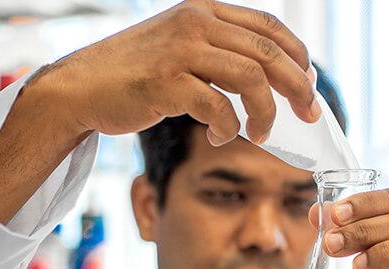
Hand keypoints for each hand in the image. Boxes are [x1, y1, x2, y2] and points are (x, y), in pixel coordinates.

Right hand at [37, 0, 318, 144]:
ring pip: (251, 79)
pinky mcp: (166, 82)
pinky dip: (227, 128)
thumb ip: (216, 50)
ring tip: (260, 134)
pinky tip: (218, 136)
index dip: (298, 57)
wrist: (79, 87)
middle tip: (309, 113)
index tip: (309, 84)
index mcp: (203, 10)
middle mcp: (195, 23)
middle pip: (269, 52)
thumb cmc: (132, 74)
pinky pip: (218, 107)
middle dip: (298, 86)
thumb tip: (265, 74)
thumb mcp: (178, 46)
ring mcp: (180, 50)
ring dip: (265, 113)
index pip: (269, 26)